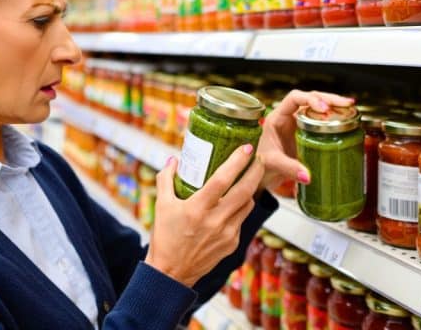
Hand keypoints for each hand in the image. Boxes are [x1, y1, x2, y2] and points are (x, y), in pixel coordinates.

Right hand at [145, 144, 264, 286]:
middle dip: (255, 171)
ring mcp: (227, 234)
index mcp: (197, 209)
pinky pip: (241, 219)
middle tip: (259, 158)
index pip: (222, 180)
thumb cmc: (165, 238)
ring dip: (250, 189)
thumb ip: (166, 180)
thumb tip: (173, 160)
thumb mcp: (161, 206)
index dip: (237, 162)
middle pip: (244, 191)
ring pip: (247, 204)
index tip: (247, 148)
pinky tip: (234, 202)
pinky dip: (240, 208)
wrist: (171, 272)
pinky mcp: (232, 244)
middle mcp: (215, 221)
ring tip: (249, 176)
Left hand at [258, 90, 354, 190]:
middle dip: (328, 99)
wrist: (263, 174)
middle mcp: (288, 116)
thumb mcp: (273, 164)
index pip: (293, 98)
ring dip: (334, 105)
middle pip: (310, 98)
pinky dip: (334, 117)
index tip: (324, 109)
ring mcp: (298, 123)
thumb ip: (289, 168)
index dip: (310, 99)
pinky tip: (347, 118)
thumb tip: (307, 175)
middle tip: (346, 104)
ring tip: (350, 107)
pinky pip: (321, 119)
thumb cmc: (261, 165)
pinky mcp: (307, 132)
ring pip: (317, 106)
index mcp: (276, 118)